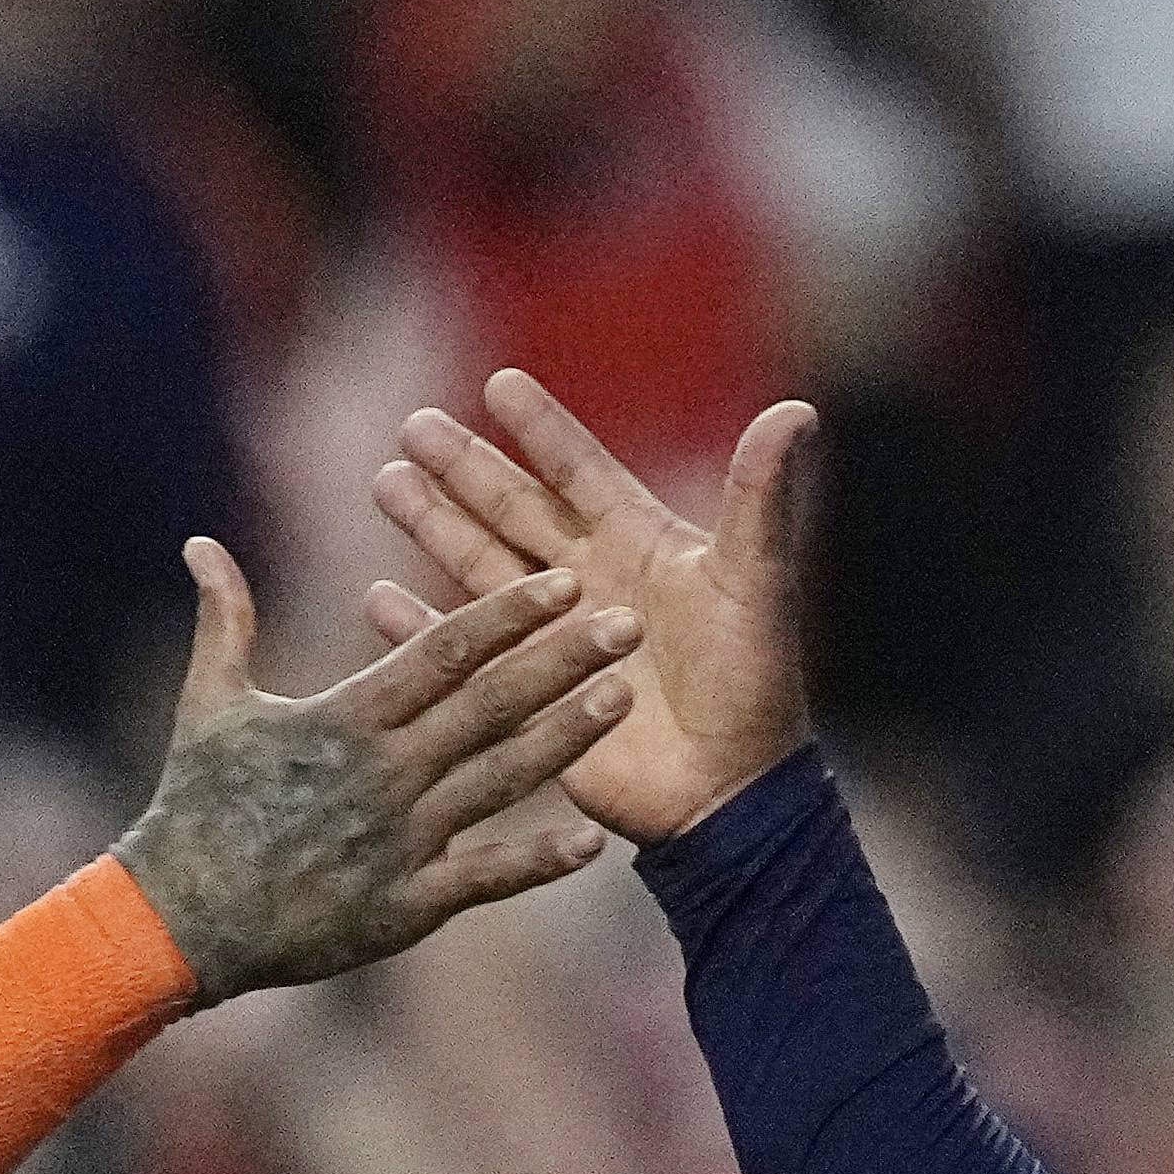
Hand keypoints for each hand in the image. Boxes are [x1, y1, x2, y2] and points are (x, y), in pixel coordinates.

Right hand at [114, 538, 636, 998]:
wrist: (180, 920)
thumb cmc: (194, 806)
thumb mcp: (206, 705)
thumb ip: (222, 620)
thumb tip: (200, 542)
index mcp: (345, 719)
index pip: (442, 653)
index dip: (507, 614)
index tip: (563, 579)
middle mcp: (383, 773)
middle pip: (489, 705)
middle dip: (563, 660)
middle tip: (631, 622)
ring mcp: (399, 841)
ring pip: (499, 780)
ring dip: (566, 739)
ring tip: (625, 699)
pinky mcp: (404, 907)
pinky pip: (483, 879)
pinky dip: (537, 861)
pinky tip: (593, 841)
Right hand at [370, 372, 811, 844]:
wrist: (729, 789)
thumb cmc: (754, 684)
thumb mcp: (756, 583)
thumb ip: (762, 499)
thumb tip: (796, 410)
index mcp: (638, 545)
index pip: (579, 471)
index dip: (541, 429)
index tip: (499, 384)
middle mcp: (588, 582)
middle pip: (513, 509)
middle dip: (464, 467)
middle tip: (413, 425)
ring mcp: (552, 637)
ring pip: (479, 566)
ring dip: (432, 527)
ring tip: (386, 481)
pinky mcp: (528, 693)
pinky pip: (462, 653)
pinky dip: (420, 628)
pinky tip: (377, 599)